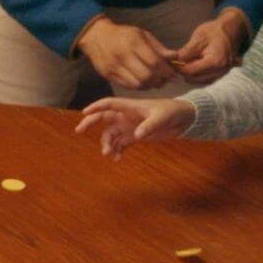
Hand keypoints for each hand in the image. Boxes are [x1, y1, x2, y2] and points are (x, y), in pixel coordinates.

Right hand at [75, 97, 195, 158]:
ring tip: (108, 154)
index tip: (84, 113)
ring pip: (110, 134)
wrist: (184, 119)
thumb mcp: (161, 117)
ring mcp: (129, 126)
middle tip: (78, 131)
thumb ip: (149, 125)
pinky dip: (116, 151)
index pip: (108, 104)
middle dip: (90, 123)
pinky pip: (120, 144)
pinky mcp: (134, 136)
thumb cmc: (172, 111)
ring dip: (106, 143)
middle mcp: (125, 116)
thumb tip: (136, 135)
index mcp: (130, 106)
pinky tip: (117, 159)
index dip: (95, 107)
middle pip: (103, 117)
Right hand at [76, 18, 178, 90]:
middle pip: (147, 76)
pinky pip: (128, 86)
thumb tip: (175, 57)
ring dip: (150, 85)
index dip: (167, 71)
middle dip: (160, 80)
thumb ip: (158, 47)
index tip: (173, 73)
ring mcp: (114, 67)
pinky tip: (143, 81)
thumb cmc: (123, 34)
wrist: (96, 37)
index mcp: (133, 42)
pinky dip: (139, 86)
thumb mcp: (142, 34)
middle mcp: (122, 56)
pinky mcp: (108, 75)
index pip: (154, 62)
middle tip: (165, 79)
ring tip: (155, 81)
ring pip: (138, 84)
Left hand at [168, 10, 247, 83]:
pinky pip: (203, 79)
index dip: (177, 67)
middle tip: (175, 60)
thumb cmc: (215, 31)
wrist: (231, 30)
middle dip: (182, 71)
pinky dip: (196, 73)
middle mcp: (220, 72)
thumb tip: (172, 62)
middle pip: (193, 79)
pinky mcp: (220, 75)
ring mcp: (221, 75)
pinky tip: (193, 63)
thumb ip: (186, 52)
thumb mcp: (198, 37)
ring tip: (184, 60)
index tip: (170, 61)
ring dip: (189, 73)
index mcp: (215, 62)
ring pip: (197, 81)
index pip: (190, 72)